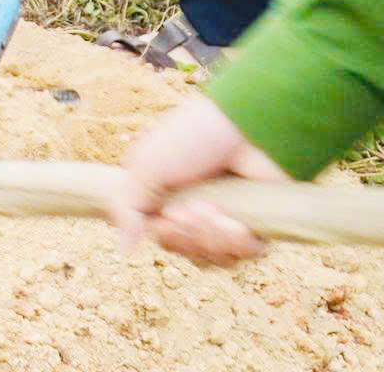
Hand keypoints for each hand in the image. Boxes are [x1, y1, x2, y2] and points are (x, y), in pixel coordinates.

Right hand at [110, 94, 287, 265]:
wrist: (242, 126)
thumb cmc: (190, 138)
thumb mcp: (144, 167)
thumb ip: (127, 209)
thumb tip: (124, 250)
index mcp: (171, 197)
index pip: (164, 238)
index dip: (165, 235)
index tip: (167, 216)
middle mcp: (199, 211)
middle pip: (188, 251)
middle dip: (186, 234)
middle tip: (188, 209)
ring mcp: (230, 217)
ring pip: (216, 257)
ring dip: (210, 237)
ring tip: (212, 209)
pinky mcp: (259, 223)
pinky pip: (246, 254)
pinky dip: (236, 243)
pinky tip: (233, 221)